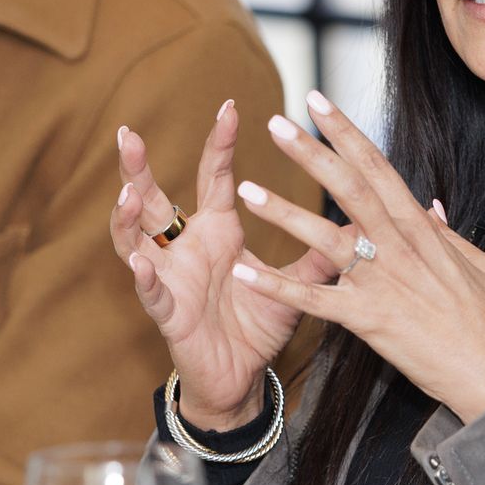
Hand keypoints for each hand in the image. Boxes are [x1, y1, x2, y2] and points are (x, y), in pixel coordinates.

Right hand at [109, 101, 343, 428]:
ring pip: (134, 241)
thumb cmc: (259, 326)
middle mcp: (187, 248)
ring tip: (126, 193)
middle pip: (154, 199)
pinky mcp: (168, 313)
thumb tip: (358, 220)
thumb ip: (320, 252)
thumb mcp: (295, 284)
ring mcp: (171, 278)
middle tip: (127, 134)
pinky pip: (150, 293)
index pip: (216, 177)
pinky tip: (138, 263)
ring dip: (127, 217)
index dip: (221, 143)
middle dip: (137, 168)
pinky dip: (143, 278)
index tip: (229, 105)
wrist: (242, 379)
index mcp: (218, 231)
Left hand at [229, 91, 484, 423]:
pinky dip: (278, 285)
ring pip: (325, 237)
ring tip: (246, 188)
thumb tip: (429, 203)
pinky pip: (314, 299)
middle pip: (348, 188)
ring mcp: (382, 280)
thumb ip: (445, 230)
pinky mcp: (368, 318)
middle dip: (311, 153)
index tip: (318, 102)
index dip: (346, 132)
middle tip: (275, 123)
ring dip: (284, 211)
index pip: (377, 166)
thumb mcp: (474, 261)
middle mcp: (399, 245)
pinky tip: (245, 270)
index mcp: (421, 226)